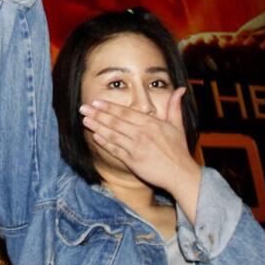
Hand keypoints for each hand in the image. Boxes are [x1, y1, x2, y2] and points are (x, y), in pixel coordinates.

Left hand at [79, 88, 201, 216]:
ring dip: (97, 126)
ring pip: (113, 135)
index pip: (125, 112)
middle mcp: (142, 134)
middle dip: (98, 114)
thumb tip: (181, 89)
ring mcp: (136, 148)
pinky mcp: (133, 161)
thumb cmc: (179, 150)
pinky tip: (96, 137)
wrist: (181, 174)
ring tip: (85, 120)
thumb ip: (175, 106)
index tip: (96, 102)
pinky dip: (105, 143)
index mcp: (151, 123)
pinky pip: (115, 150)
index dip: (109, 107)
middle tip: (83, 108)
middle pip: (115, 121)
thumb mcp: (178, 126)